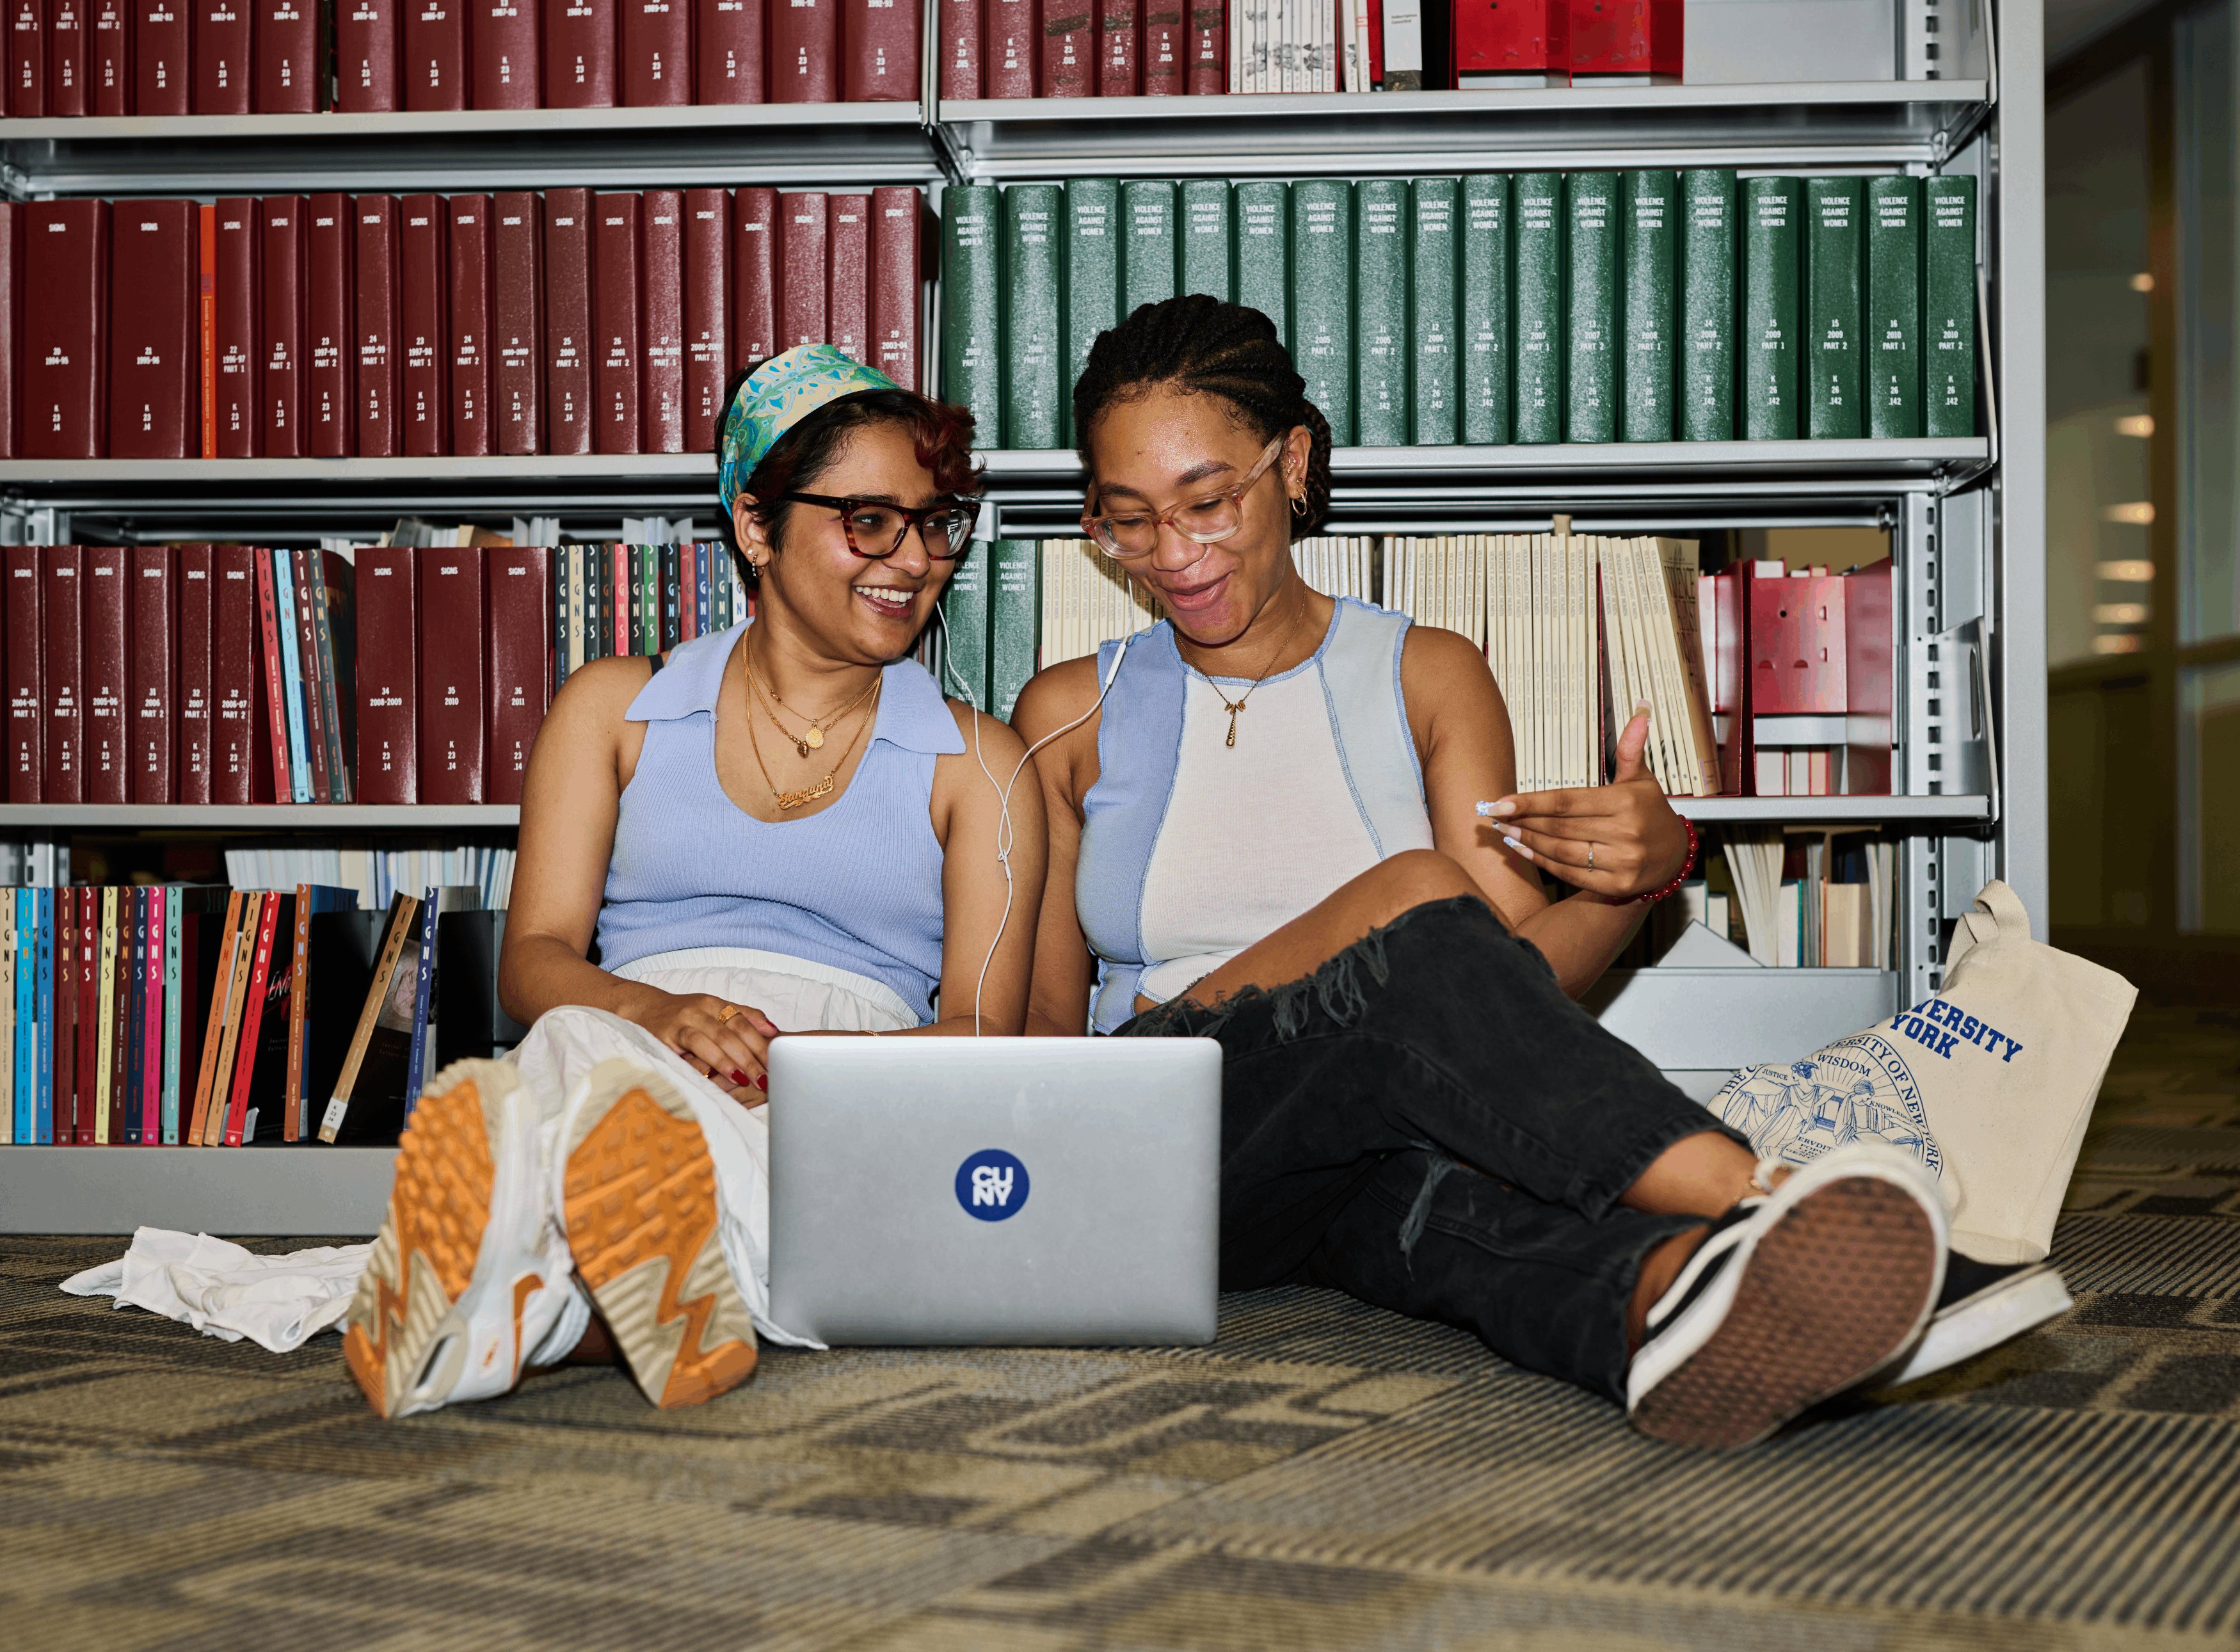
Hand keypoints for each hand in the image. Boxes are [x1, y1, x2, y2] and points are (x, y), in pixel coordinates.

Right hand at [621, 989, 780, 1103]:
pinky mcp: (666, 1035)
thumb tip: (773, 1031)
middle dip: (754, 1056)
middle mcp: (701, 1009)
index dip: (763, 1041)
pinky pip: (691, 1046)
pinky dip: (707, 1061)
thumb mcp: (711, 1012)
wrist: (640, 1009)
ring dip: (734, 1060)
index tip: (780, 1059)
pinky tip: (719, 1074)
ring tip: (748, 1079)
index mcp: (715, 1003)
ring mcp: (683, 1021)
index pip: (745, 1020)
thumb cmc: (682, 1017)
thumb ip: (741, 1018)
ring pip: (715, 1038)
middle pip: (734, 1031)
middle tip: (768, 1077)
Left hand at [1479, 706, 1690, 899]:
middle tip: (1494, 814)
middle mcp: (1625, 833)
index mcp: (1626, 803)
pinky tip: (1523, 850)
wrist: (1676, 856)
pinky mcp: (1617, 886)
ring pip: (1561, 852)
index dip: (1531, 802)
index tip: (1501, 801)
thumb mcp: (1642, 779)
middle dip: (1522, 821)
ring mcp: (1622, 863)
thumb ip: (1630, 750)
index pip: (1567, 802)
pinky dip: (1543, 862)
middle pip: (1559, 828)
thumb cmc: (1650, 812)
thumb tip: (1640, 711)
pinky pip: (1570, 873)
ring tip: (1505, 831)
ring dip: (1527, 842)